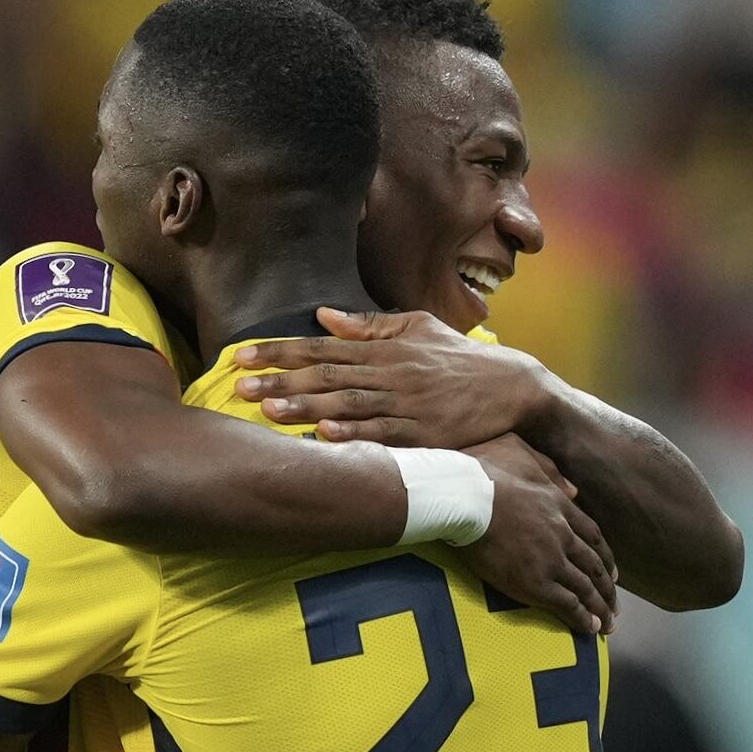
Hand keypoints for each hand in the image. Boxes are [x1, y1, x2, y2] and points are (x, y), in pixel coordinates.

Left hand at [232, 309, 546, 447]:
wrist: (515, 387)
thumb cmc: (461, 359)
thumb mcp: (418, 327)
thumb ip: (369, 324)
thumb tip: (322, 315)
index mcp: (385, 348)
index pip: (321, 347)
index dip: (280, 352)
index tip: (242, 355)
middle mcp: (391, 372)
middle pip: (326, 375)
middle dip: (280, 380)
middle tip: (237, 385)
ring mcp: (408, 403)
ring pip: (348, 404)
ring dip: (307, 407)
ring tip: (269, 411)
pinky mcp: (426, 432)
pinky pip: (385, 434)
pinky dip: (355, 434)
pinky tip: (327, 436)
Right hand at [460, 436, 617, 635]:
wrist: (466, 496)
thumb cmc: (484, 473)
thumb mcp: (524, 457)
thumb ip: (551, 473)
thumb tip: (572, 489)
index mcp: (561, 506)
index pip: (593, 537)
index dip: (604, 558)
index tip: (611, 573)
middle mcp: (563, 535)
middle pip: (594, 566)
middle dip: (606, 589)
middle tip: (614, 606)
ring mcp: (552, 560)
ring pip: (585, 589)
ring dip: (599, 609)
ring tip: (607, 626)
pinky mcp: (536, 582)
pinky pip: (567, 604)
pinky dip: (582, 619)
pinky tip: (590, 629)